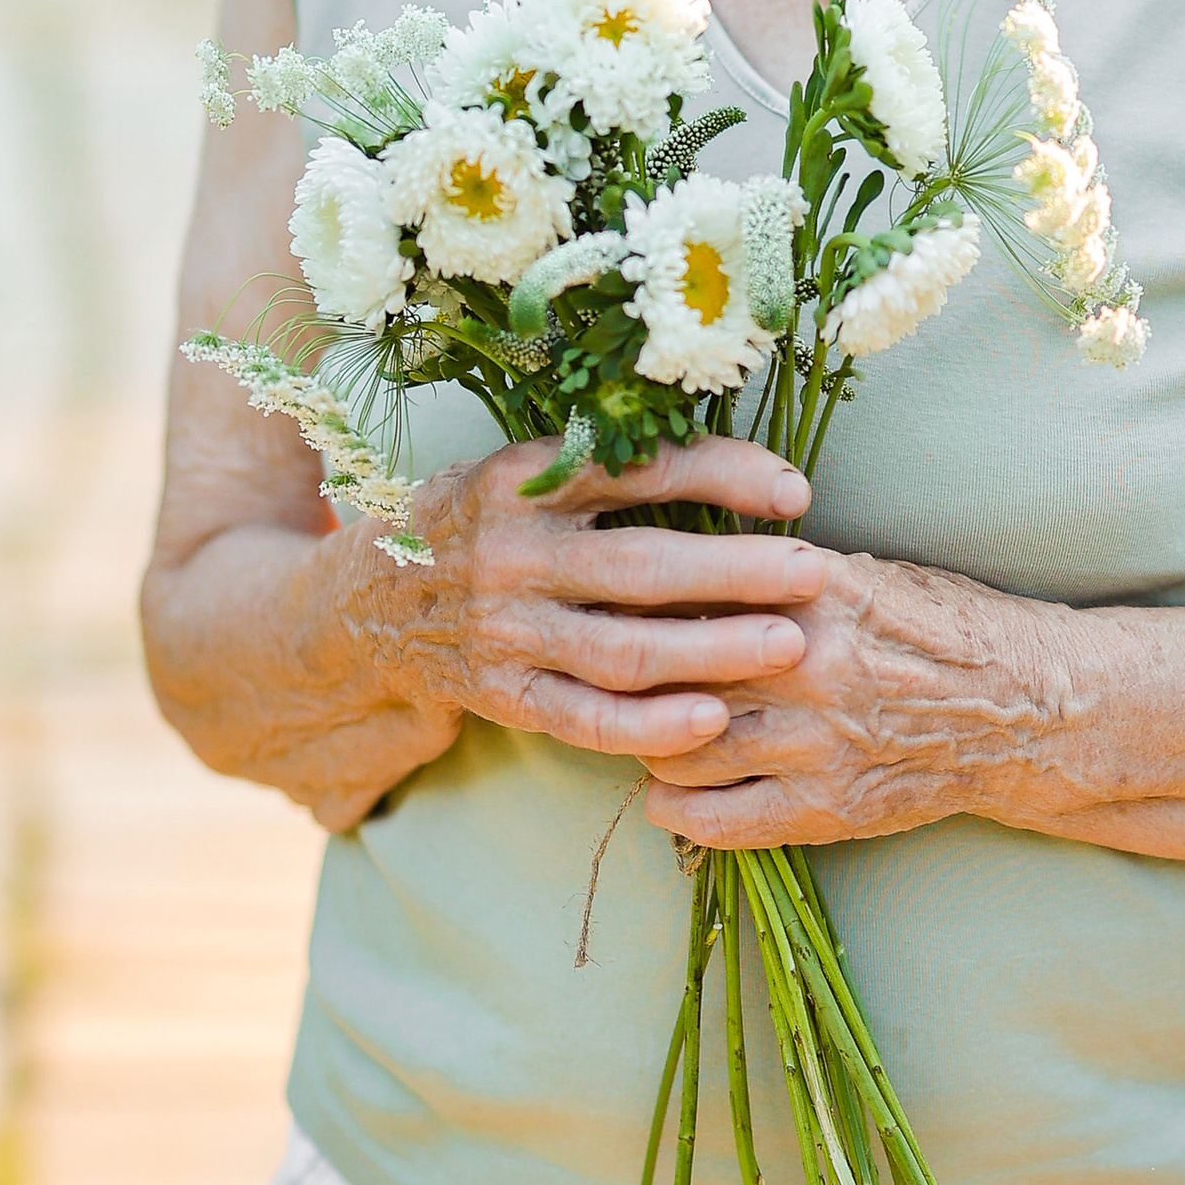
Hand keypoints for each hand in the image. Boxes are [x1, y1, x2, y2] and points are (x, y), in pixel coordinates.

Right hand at [357, 435, 829, 765]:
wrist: (368, 604)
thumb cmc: (480, 524)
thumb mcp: (521, 473)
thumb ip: (603, 464)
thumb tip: (731, 457)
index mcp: (521, 480)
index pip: (638, 470)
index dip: (724, 475)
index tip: (796, 490)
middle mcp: (509, 554)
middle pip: (643, 567)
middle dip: (739, 572)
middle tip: (816, 574)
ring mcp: (506, 631)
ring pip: (626, 650)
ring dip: (715, 650)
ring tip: (791, 645)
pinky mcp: (506, 695)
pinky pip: (587, 719)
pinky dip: (652, 726)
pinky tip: (713, 719)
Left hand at [638, 548, 1045, 851]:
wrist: (1026, 708)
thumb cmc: (944, 629)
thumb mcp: (863, 575)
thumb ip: (778, 579)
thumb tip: (684, 573)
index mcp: (813, 592)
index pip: (689, 592)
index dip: (640, 603)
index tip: (615, 607)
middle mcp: (808, 665)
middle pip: (670, 670)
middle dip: (631, 674)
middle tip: (610, 673)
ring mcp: (815, 743)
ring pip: (680, 746)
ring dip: (645, 742)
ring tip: (636, 733)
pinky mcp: (827, 807)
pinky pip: (720, 820)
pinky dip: (677, 811)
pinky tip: (666, 797)